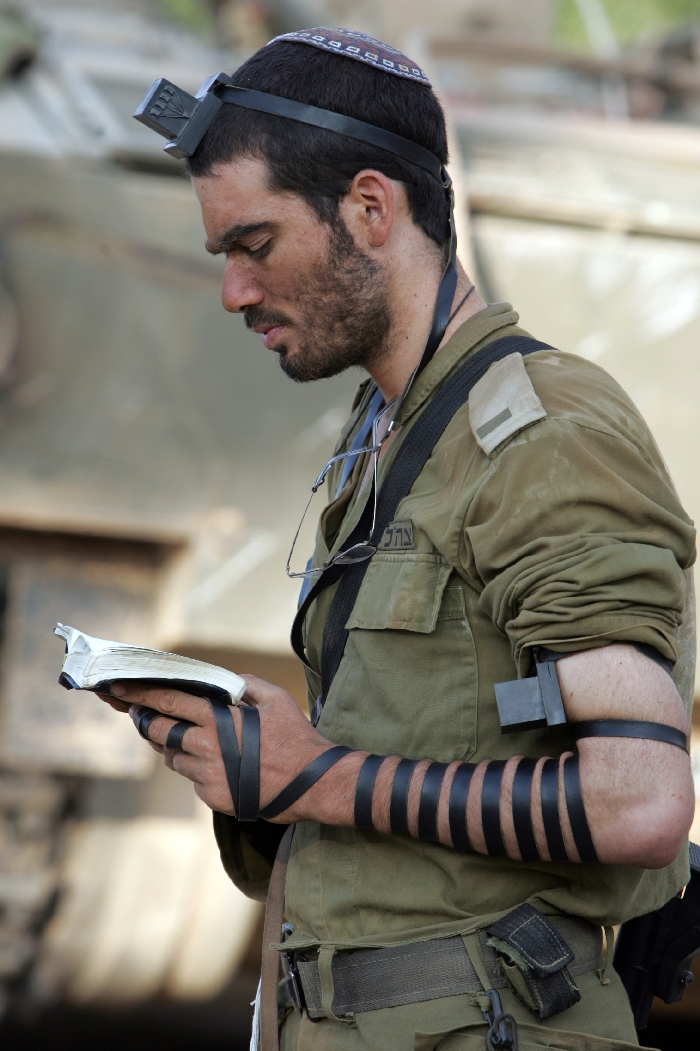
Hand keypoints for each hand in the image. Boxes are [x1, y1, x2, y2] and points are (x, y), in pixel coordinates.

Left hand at [99, 677, 332, 820]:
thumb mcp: (276, 699)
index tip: (120, 690)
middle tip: (140, 715)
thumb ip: (246, 685)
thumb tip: (227, 682)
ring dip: (174, 747)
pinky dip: (197, 769)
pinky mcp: (212, 796)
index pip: (169, 702)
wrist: (311, 783)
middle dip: (145, 722)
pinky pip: (192, 779)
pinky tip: (216, 765)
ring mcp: (207, 775)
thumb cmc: (296, 738)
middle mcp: (206, 747)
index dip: (141, 695)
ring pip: (173, 758)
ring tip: (187, 740)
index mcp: (218, 719)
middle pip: (158, 732)